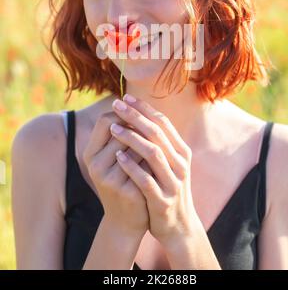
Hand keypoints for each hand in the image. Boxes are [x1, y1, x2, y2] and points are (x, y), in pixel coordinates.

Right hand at [83, 111, 150, 237]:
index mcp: (90, 153)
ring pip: (134, 146)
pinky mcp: (124, 190)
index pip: (104, 120)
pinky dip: (153, 160)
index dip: (123, 114)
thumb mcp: (116, 157)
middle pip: (121, 131)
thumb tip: (136, 105)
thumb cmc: (124, 181)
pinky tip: (159, 163)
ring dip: (147, 143)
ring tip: (156, 148)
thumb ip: (121, 135)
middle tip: (152, 131)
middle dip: (138, 128)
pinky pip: (143, 165)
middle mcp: (95, 164)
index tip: (138, 114)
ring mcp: (108, 178)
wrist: (126, 219)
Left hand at [111, 95, 200, 248]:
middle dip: (136, 116)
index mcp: (181, 151)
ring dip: (132, 138)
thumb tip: (142, 116)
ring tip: (113, 128)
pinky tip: (117, 156)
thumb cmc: (168, 189)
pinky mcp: (163, 199)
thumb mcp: (169, 164)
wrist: (179, 226)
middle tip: (118, 105)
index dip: (144, 108)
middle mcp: (180, 163)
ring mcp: (173, 181)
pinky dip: (131, 166)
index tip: (126, 97)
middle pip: (157, 133)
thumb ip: (160, 143)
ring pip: (153, 153)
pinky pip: (146, 180)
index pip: (163, 123)